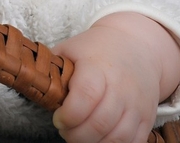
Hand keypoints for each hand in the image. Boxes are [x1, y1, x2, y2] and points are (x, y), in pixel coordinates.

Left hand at [51, 12, 179, 142]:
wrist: (137, 46)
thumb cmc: (96, 49)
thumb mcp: (70, 49)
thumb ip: (52, 68)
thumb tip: (32, 83)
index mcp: (98, 67)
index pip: (86, 96)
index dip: (69, 114)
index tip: (58, 118)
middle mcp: (121, 87)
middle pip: (100, 122)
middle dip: (77, 135)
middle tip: (65, 131)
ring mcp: (137, 104)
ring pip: (117, 137)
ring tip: (79, 136)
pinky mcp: (147, 117)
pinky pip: (133, 141)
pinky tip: (99, 139)